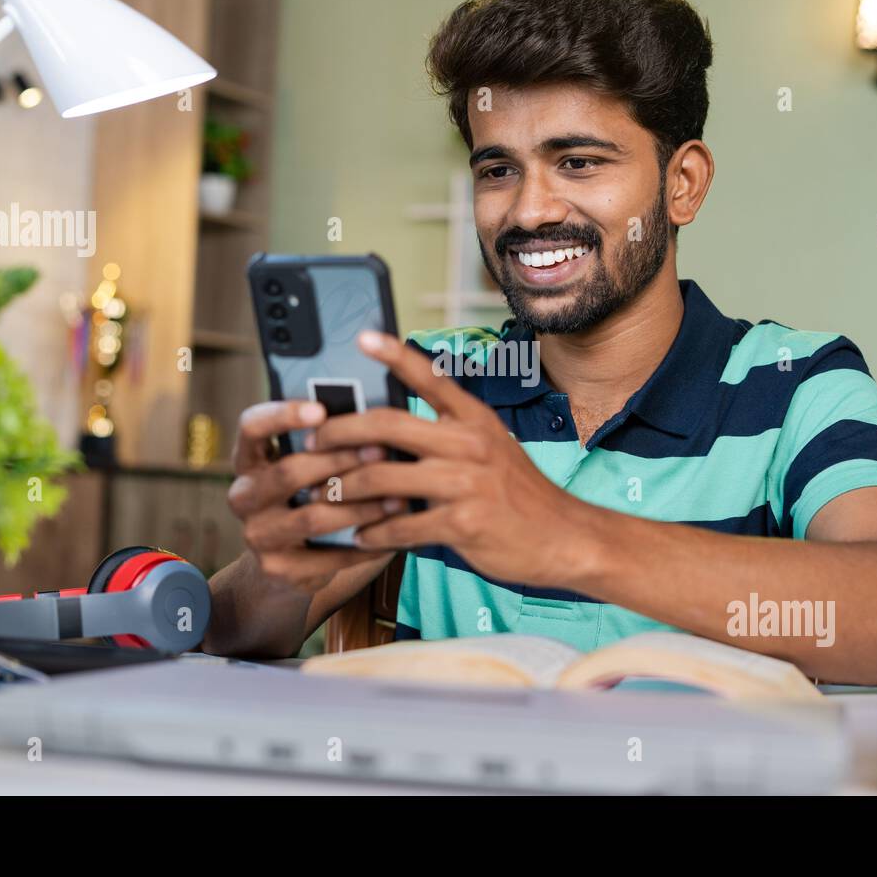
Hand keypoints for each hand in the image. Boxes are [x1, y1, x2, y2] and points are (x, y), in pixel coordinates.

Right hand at [226, 400, 397, 593]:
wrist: (291, 563)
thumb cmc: (312, 496)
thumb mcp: (309, 467)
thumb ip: (327, 444)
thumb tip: (376, 418)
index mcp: (248, 459)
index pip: (251, 426)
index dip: (282, 415)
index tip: (321, 410)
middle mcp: (243, 495)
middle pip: (288, 472)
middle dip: (339, 459)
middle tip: (381, 450)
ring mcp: (256, 535)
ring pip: (312, 517)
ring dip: (360, 507)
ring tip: (397, 498)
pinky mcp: (276, 569)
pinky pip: (327, 557)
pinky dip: (364, 546)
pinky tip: (392, 536)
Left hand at [310, 331, 592, 589]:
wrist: (564, 537)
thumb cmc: (519, 494)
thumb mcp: (492, 448)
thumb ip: (447, 436)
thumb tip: (389, 435)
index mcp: (474, 419)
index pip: (430, 377)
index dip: (394, 355)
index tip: (363, 338)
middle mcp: (469, 443)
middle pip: (386, 426)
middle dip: (338, 433)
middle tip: (311, 444)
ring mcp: (466, 483)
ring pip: (382, 477)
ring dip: (345, 490)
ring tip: (325, 498)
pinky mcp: (462, 524)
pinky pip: (400, 526)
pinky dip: (373, 534)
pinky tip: (360, 538)